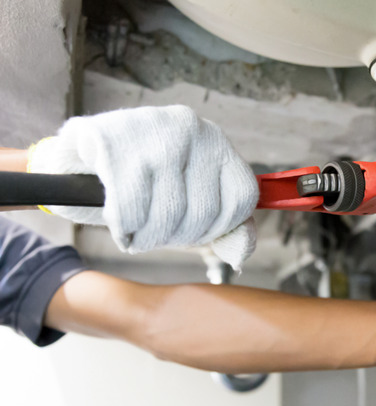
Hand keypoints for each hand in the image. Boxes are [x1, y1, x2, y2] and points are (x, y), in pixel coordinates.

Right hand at [29, 105, 258, 269]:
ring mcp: (154, 132)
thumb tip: (240, 256)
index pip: (242, 197)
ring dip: (147, 238)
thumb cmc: (146, 184)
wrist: (83, 155)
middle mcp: (193, 130)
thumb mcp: (192, 200)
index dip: (220, 228)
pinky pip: (130, 211)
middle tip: (156, 234)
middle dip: (177, 236)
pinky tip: (119, 221)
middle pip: (204, 212)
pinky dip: (123, 229)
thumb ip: (226, 228)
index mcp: (217, 142)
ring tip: (137, 229)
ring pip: (167, 215)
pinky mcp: (114, 142)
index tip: (195, 231)